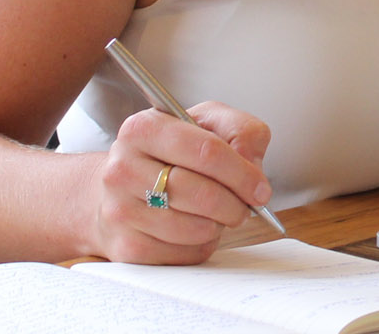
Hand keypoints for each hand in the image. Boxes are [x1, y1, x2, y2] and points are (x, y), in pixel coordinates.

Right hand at [90, 102, 272, 263]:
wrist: (118, 189)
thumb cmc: (169, 155)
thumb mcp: (207, 124)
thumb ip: (240, 131)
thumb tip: (251, 163)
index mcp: (144, 128)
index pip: (206, 151)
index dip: (242, 173)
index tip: (260, 188)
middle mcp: (123, 167)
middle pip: (202, 194)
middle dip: (235, 204)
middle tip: (245, 206)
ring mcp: (119, 210)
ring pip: (193, 228)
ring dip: (217, 225)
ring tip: (215, 214)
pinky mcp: (125, 247)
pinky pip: (181, 254)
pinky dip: (199, 245)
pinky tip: (193, 229)